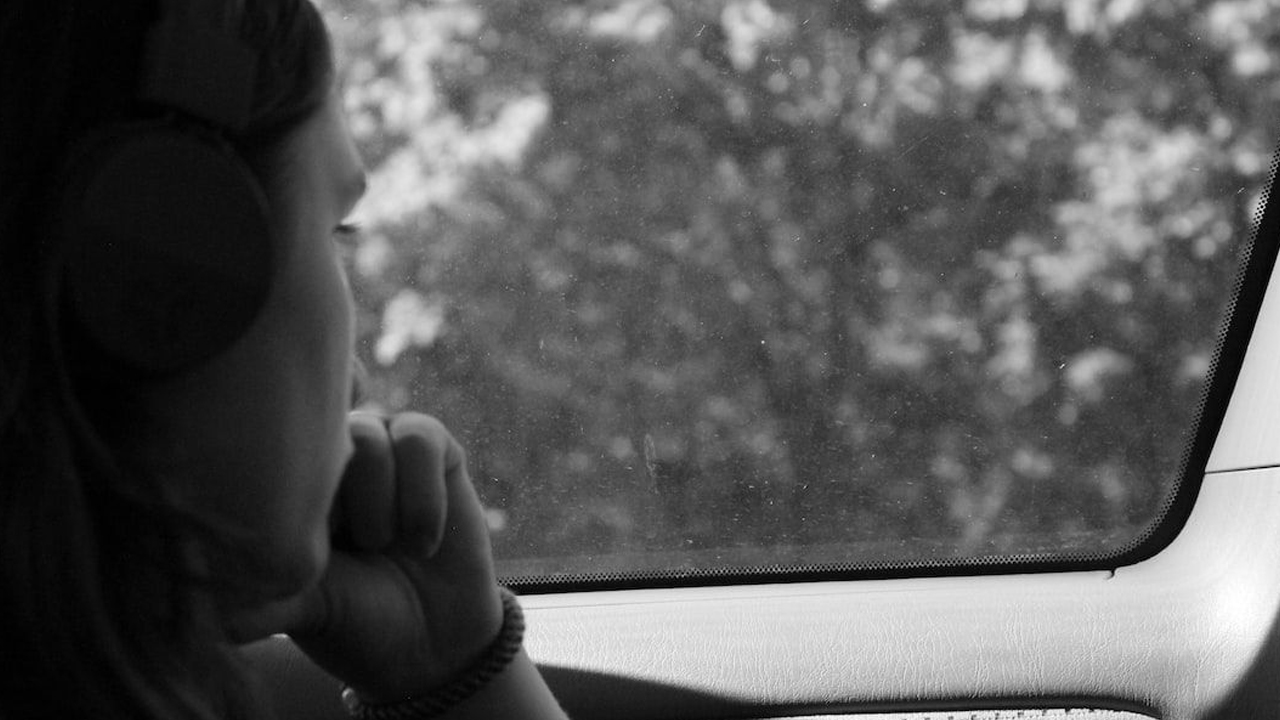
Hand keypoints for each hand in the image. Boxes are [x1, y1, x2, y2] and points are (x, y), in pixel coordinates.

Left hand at [241, 411, 504, 701]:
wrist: (436, 644)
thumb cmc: (358, 622)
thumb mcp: (303, 608)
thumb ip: (258, 599)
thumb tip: (201, 616)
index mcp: (290, 488)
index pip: (267, 449)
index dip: (287, 488)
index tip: (309, 544)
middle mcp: (334, 460)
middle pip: (318, 438)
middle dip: (336, 504)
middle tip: (355, 552)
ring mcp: (384, 449)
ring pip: (369, 436)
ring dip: (379, 503)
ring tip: (387, 547)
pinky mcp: (436, 451)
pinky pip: (420, 439)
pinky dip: (422, 498)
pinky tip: (423, 543)